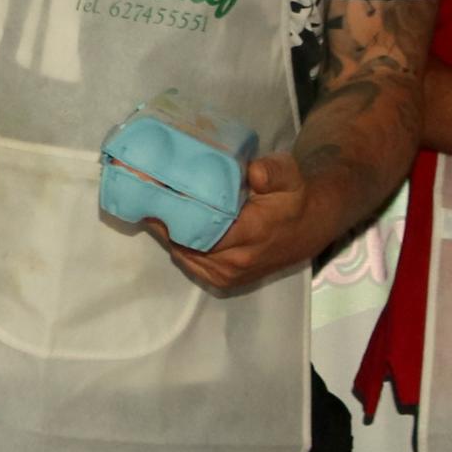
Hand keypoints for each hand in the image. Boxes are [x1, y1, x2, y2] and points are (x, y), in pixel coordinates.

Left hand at [156, 152, 318, 294]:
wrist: (307, 228)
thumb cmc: (292, 197)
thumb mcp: (288, 175)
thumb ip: (271, 171)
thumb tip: (253, 172)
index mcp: (251, 234)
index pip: (201, 230)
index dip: (175, 212)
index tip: (154, 190)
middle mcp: (236, 261)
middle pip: (185, 244)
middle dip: (163, 220)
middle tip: (144, 194)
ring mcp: (228, 275)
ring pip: (183, 255)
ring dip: (167, 233)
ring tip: (150, 206)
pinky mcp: (223, 280)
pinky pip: (190, 263)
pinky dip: (177, 244)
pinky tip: (167, 223)